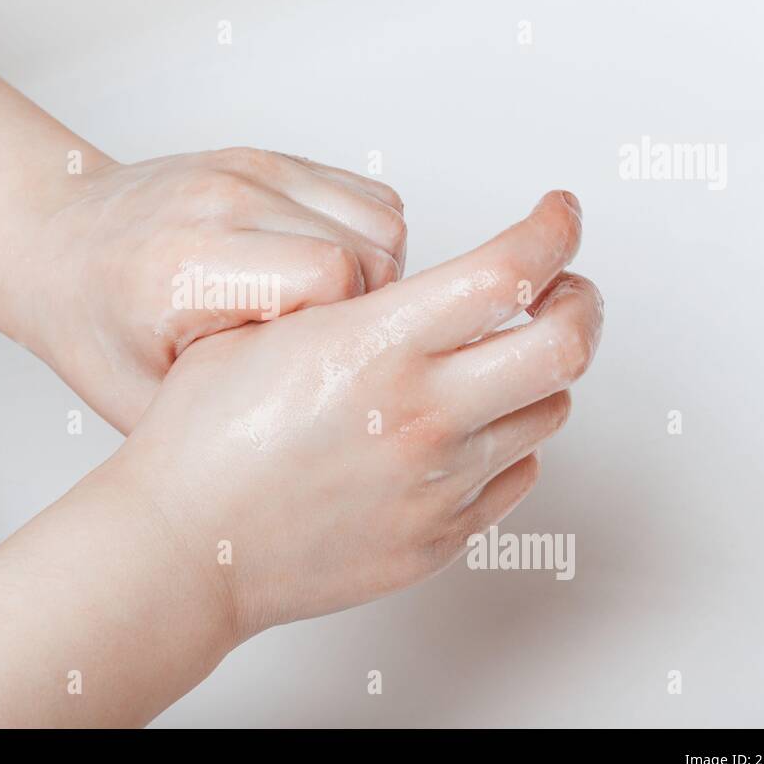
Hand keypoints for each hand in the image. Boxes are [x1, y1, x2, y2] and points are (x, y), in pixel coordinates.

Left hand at [8, 147, 406, 432]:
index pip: (332, 277)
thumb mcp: (146, 404)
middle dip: (368, 309)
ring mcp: (248, 168)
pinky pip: (366, 195)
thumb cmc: (94, 329)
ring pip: (382, 216)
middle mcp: (223, 201)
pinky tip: (320, 279)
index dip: (341, 334)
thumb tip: (327, 435)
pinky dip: (365, 239)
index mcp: (189, 267)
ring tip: (324, 315)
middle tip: (323, 350)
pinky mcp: (267, 157)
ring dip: (376, 272)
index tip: (311, 367)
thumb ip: (230, 414)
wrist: (52, 243)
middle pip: (372, 245)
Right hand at [108, 191, 601, 640]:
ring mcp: (438, 485)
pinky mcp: (438, 538)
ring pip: (549, 411)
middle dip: (581, 300)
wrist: (182, 548)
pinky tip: (466, 431)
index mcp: (376, 347)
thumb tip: (409, 283)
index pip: (510, 270)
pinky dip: (508, 443)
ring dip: (538, 374)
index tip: (559, 215)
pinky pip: (516, 478)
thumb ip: (346, 302)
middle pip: (567, 344)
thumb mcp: (261, 331)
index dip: (553, 230)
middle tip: (564, 287)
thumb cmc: (201, 440)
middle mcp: (423, 415)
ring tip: (498, 362)